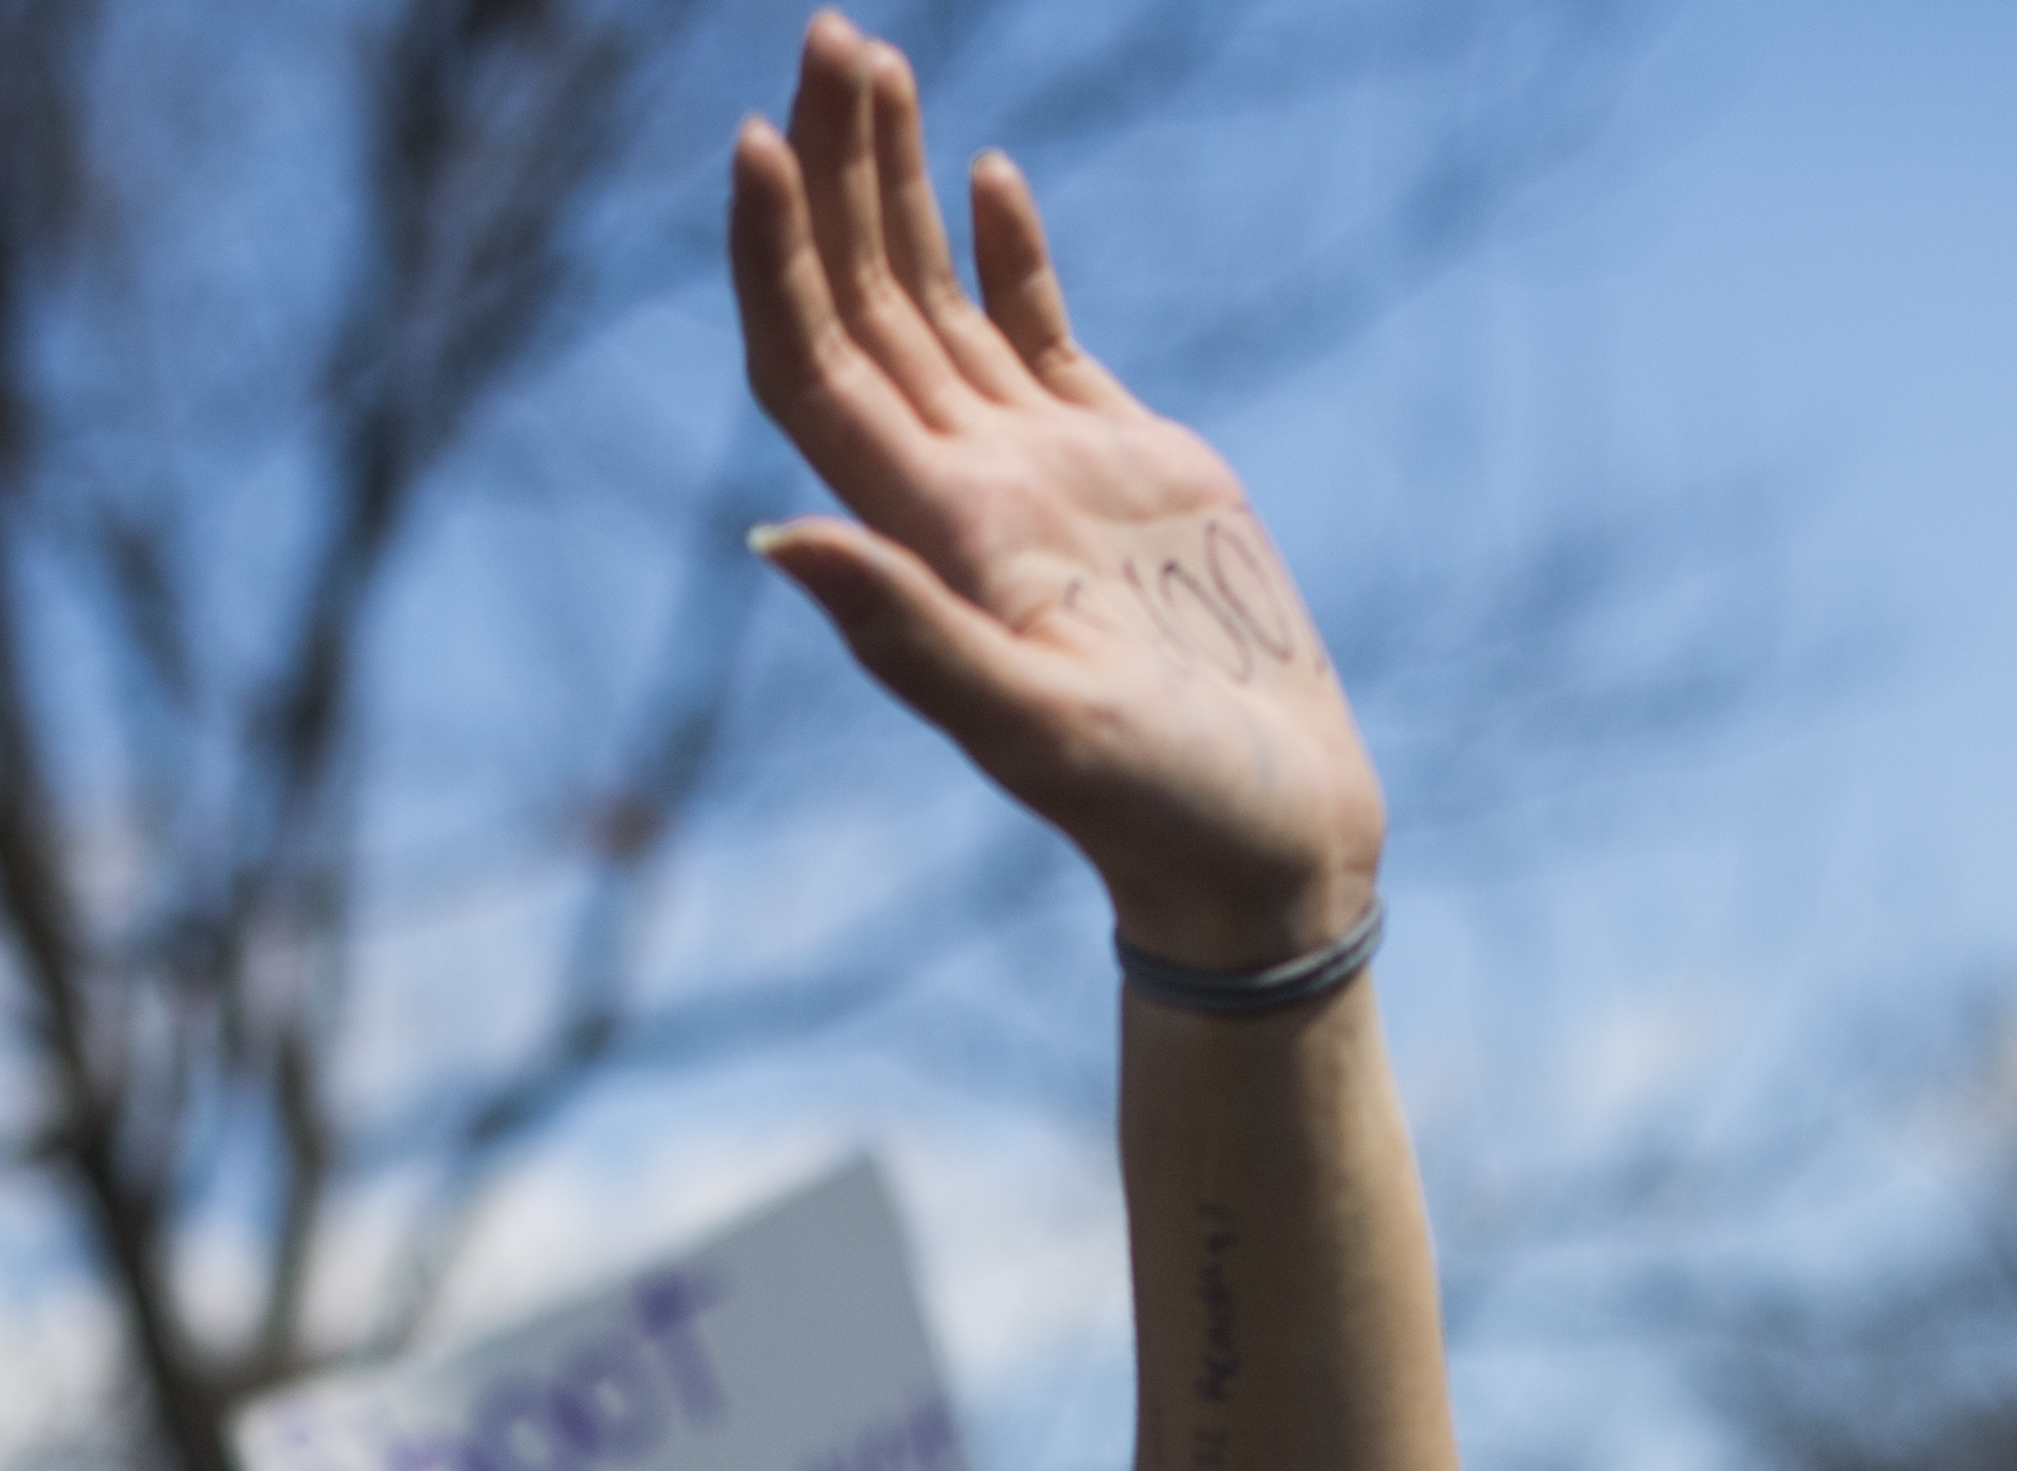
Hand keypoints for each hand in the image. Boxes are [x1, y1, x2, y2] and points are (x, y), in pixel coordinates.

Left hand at [730, 17, 1382, 966]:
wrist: (1264, 843)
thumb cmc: (1160, 809)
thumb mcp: (1037, 726)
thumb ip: (910, 632)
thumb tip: (775, 532)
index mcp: (929, 535)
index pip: (813, 366)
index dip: (774, 257)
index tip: (753, 141)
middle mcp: (962, 491)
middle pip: (863, 303)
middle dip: (832, 170)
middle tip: (821, 34)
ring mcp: (1040, 474)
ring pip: (937, 301)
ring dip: (895, 186)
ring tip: (870, 60)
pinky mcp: (1125, 470)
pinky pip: (1040, 337)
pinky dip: (1006, 252)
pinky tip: (984, 172)